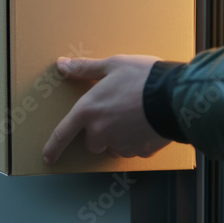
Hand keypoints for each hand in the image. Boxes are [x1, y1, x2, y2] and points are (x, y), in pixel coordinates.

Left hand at [43, 55, 171, 164]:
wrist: (175, 96)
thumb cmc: (142, 77)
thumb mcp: (112, 65)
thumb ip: (85, 69)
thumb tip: (62, 65)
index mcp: (89, 111)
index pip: (63, 134)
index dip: (53, 147)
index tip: (48, 158)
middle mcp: (101, 132)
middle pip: (92, 143)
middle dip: (100, 133)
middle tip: (115, 113)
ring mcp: (121, 144)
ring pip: (114, 147)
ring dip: (119, 137)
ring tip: (135, 116)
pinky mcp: (141, 151)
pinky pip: (134, 149)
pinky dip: (138, 140)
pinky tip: (148, 125)